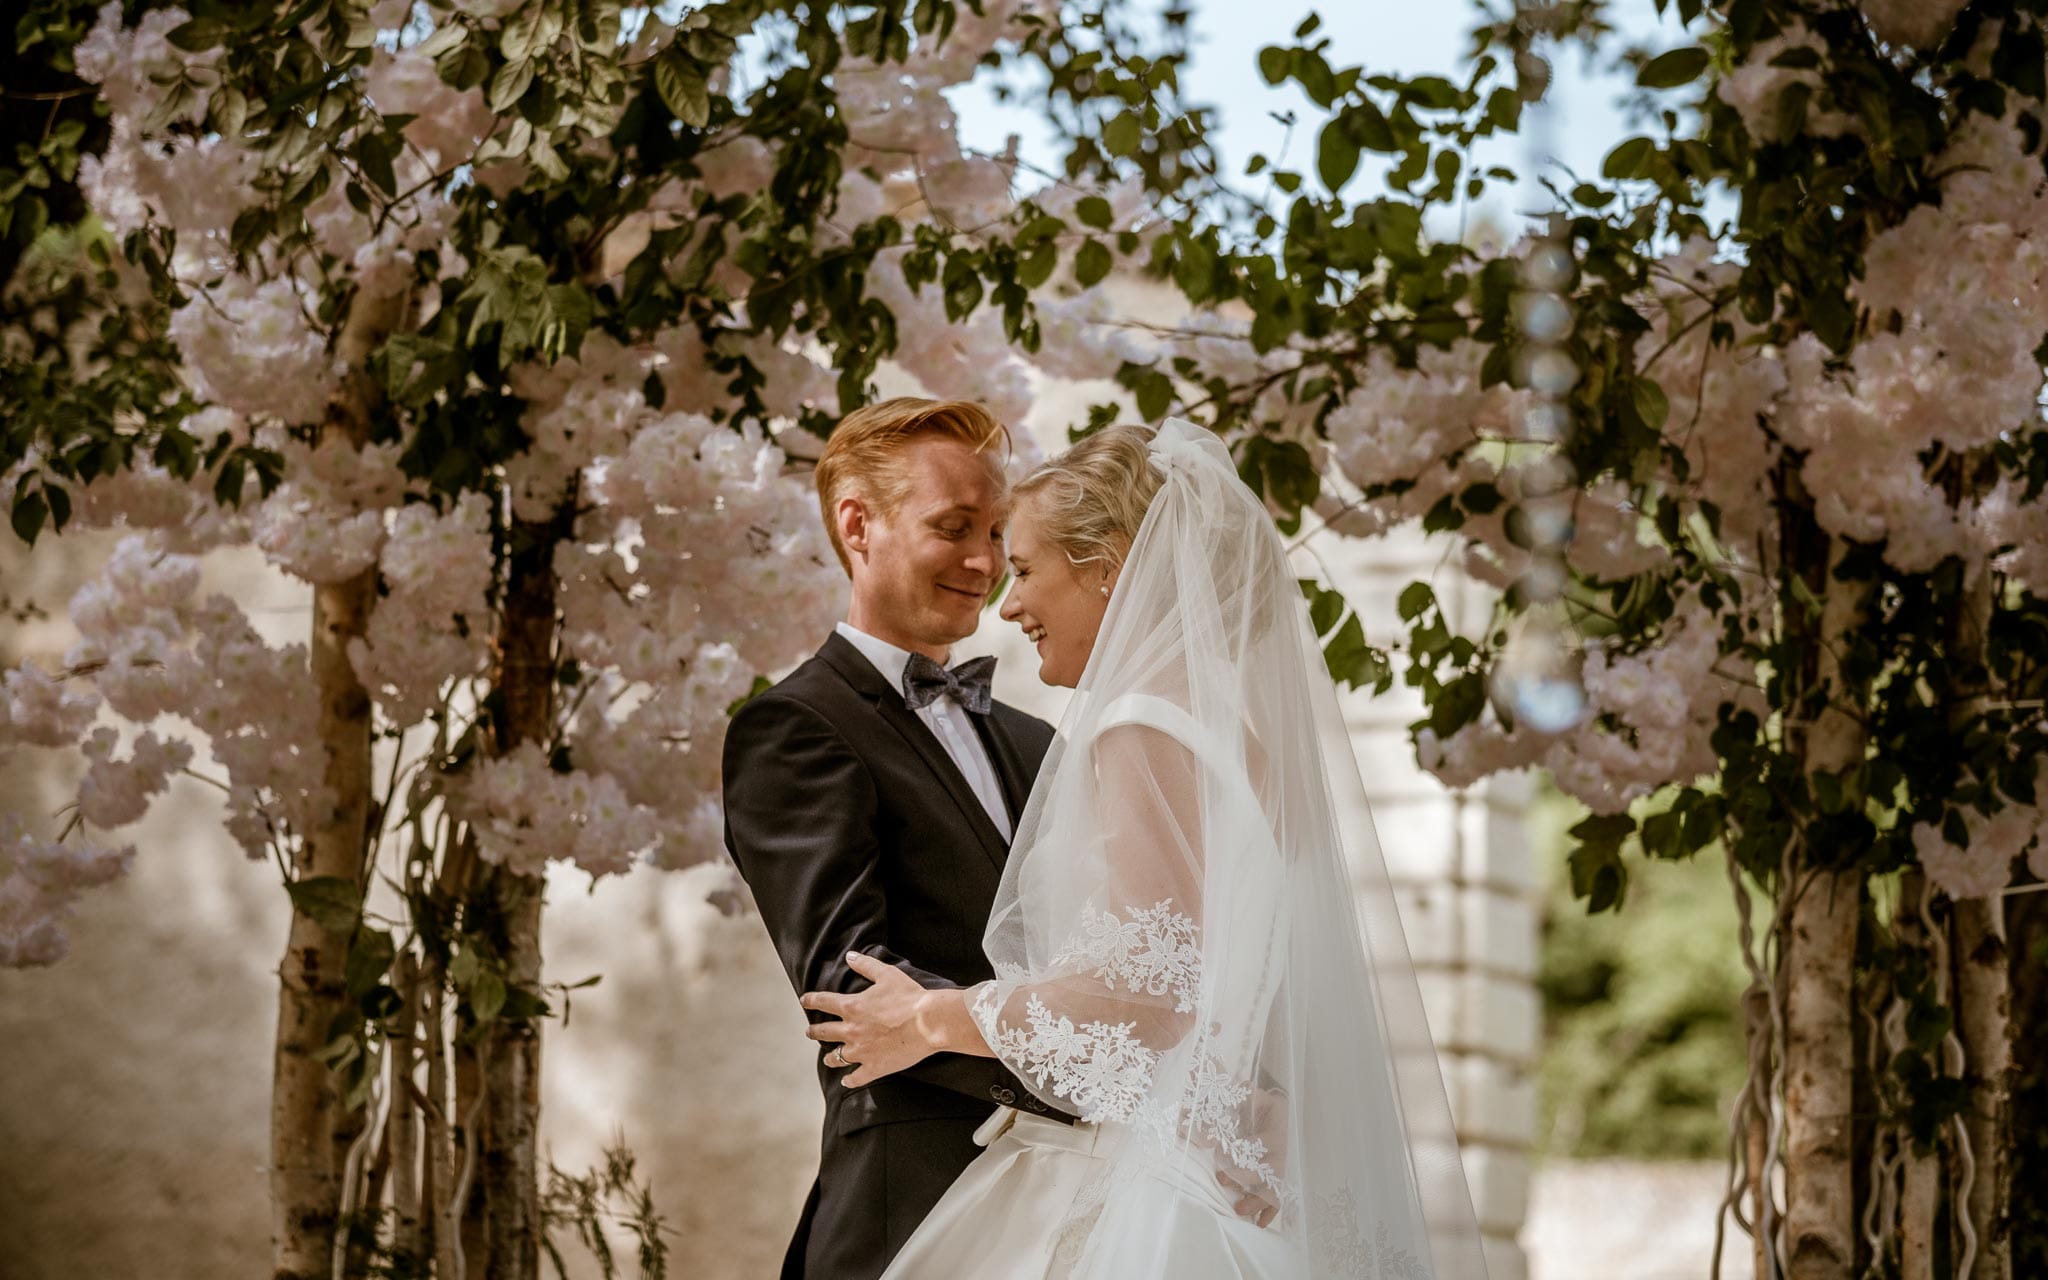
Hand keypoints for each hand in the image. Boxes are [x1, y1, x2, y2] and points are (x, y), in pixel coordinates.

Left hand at [800, 952, 945, 1088]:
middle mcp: (851, 1030)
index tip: (804, 1001)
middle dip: (814, 1031)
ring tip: (826, 1058)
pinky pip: (856, 1078)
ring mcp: (861, 1051)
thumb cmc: (909, 996)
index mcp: (852, 1007)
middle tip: (809, 1031)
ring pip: (836, 1057)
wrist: (928, 1022)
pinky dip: (849, 1080)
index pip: (823, 1002)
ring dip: (829, 1057)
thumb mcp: (887, 974)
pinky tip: (846, 1081)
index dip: (811, 1000)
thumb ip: (866, 965)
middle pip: (824, 1032)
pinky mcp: (874, 1067)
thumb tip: (850, 956)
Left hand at [1214, 1085, 1288, 1228]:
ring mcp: (1283, 1167)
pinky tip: (1260, 1223)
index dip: (1237, 1153)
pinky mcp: (1281, 1177)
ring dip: (1255, 1201)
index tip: (1218, 1152)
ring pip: (1273, 1190)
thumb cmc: (1263, 1105)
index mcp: (1274, 1132)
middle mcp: (1281, 1152)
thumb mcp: (1253, 1094)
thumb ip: (1241, 1095)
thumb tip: (1220, 1090)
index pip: (1256, 1147)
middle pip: (1264, 1173)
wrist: (1283, 1113)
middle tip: (1221, 1179)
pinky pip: (1280, 1198)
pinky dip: (1271, 1212)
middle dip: (1240, 1178)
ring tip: (1238, 1209)